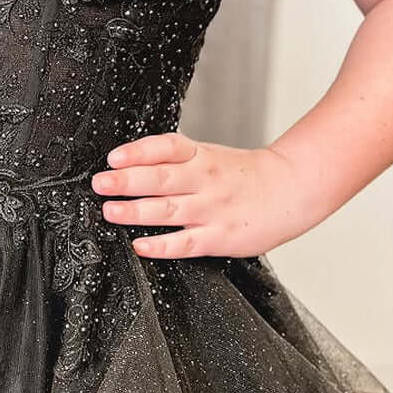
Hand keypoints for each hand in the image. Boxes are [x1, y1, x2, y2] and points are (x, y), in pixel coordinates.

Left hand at [90, 131, 323, 258]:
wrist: (292, 190)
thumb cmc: (245, 176)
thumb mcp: (212, 156)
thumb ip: (176, 160)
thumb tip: (130, 166)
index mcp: (202, 156)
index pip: (166, 147)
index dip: (138, 151)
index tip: (114, 157)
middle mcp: (205, 180)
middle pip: (161, 178)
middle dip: (127, 181)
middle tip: (100, 184)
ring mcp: (212, 209)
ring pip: (168, 210)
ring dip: (135, 211)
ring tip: (109, 211)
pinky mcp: (219, 237)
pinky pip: (185, 243)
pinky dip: (161, 245)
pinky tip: (140, 245)